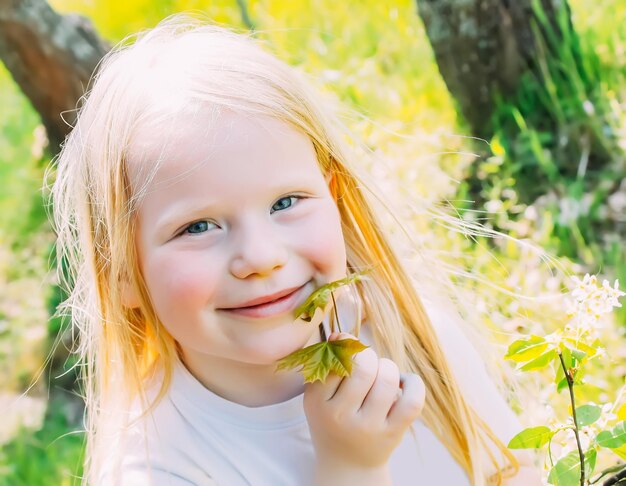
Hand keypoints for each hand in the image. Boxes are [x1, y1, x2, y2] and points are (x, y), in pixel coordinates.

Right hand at [303, 332, 425, 469]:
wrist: (347, 465)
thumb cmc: (332, 421)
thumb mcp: (317, 397)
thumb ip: (325, 366)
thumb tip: (341, 334)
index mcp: (318, 403)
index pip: (335, 361)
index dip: (346, 345)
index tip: (347, 347)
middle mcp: (342, 416)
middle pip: (363, 367)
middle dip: (369, 355)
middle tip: (367, 363)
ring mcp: (369, 427)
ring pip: (386, 379)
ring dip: (388, 367)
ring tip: (383, 374)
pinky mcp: (392, 433)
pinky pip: (412, 401)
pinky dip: (413, 384)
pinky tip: (404, 382)